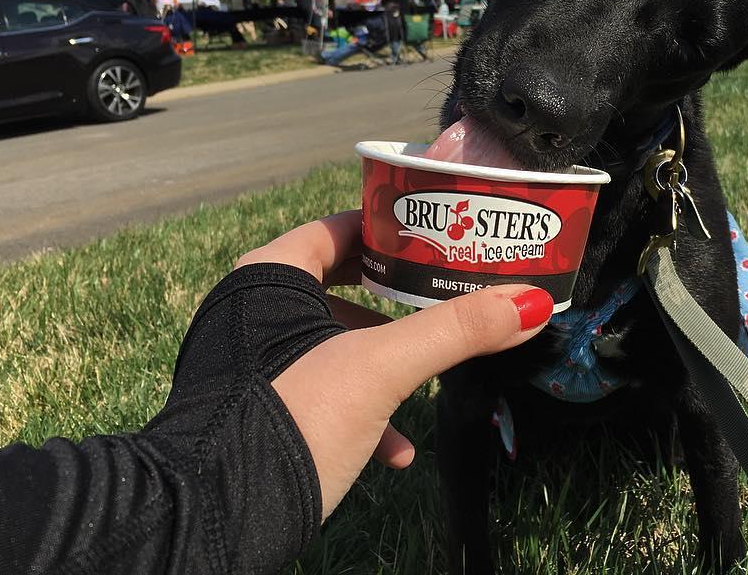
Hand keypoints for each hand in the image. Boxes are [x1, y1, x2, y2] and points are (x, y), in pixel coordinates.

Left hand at [235, 211, 553, 520]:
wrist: (216, 519)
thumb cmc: (291, 418)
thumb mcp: (382, 369)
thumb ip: (455, 332)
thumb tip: (531, 303)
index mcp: (270, 277)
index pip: (338, 229)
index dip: (390, 232)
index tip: (436, 243)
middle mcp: (251, 309)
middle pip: (341, 287)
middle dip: (396, 306)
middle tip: (441, 305)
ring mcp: (248, 361)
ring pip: (333, 346)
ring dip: (384, 367)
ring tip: (425, 385)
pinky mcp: (252, 407)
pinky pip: (315, 391)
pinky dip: (358, 411)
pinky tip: (395, 450)